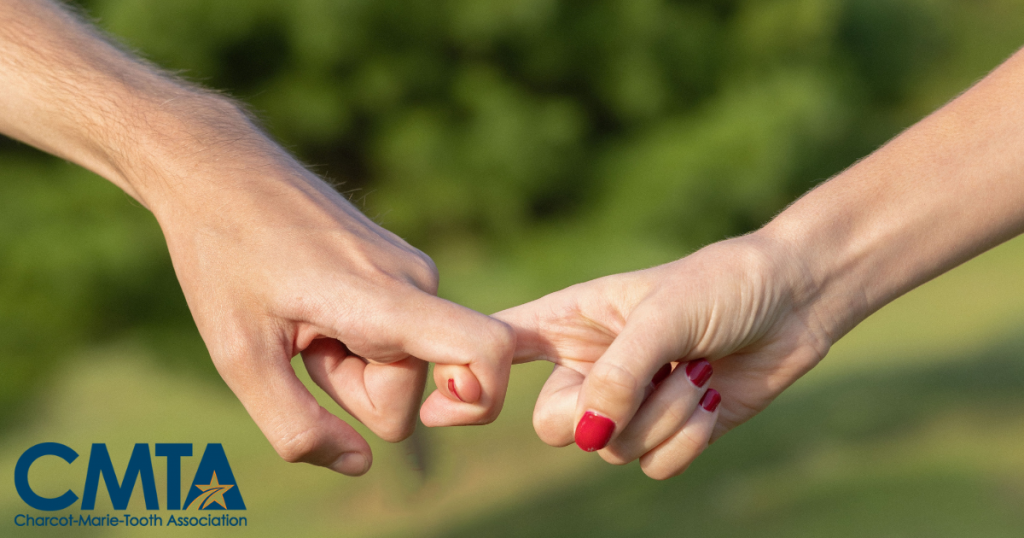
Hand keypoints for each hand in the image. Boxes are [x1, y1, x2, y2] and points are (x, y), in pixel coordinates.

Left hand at [154, 145, 513, 475]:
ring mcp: (412, 271)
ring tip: (301, 318)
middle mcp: (416, 280)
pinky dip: (354, 340)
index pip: (484, 350)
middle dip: (355, 391)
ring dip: (349, 364)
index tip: (423, 413)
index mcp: (383, 297)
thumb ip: (297, 426)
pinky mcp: (401, 269)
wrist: (221, 172)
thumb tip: (359, 465)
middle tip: (299, 343)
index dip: (476, 402)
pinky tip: (312, 307)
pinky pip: (393, 336)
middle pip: (411, 390)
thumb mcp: (239, 356)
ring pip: (399, 365)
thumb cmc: (222, 256)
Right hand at [496, 234, 830, 478]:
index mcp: (569, 322)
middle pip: (554, 425)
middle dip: (600, 415)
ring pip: (611, 449)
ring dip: (662, 418)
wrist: (794, 301)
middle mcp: (590, 367)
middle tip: (642, 381)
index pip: (499, 347)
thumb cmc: (721, 285)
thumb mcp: (662, 316)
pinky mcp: (670, 431)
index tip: (453, 406)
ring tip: (697, 372)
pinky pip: (653, 465)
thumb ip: (619, 374)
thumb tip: (588, 436)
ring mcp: (629, 403)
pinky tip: (710, 399)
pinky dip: (684, 440)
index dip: (470, 376)